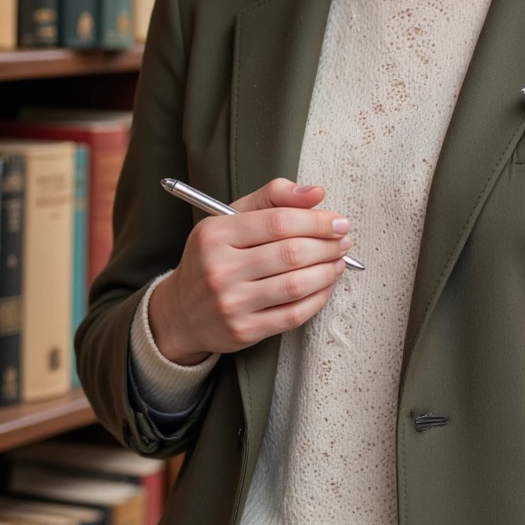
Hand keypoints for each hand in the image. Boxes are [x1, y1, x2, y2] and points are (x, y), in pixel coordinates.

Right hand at [147, 178, 351, 363]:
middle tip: (343, 240)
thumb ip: (272, 198)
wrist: (181, 312)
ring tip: (338, 261)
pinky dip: (319, 298)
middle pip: (291, 253)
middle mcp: (220, 270)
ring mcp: (232, 303)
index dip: (316, 220)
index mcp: (215, 235)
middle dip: (327, 245)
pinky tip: (326, 286)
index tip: (338, 221)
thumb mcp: (230, 219)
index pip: (278, 222)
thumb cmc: (212, 259)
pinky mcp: (244, 331)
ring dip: (327, 271)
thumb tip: (315, 193)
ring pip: (296, 285)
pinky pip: (293, 314)